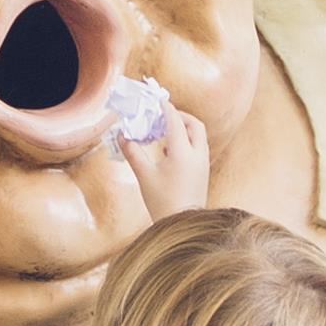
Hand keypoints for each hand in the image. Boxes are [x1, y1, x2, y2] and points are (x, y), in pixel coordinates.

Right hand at [116, 88, 212, 229]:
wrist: (182, 225)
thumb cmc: (162, 201)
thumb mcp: (144, 176)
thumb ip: (133, 153)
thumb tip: (122, 136)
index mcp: (183, 153)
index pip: (175, 121)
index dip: (166, 108)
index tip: (157, 100)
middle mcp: (197, 155)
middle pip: (194, 124)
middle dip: (180, 116)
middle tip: (163, 115)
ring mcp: (203, 163)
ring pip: (198, 136)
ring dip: (183, 128)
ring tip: (163, 132)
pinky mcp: (203, 171)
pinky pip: (197, 147)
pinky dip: (186, 141)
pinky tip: (169, 151)